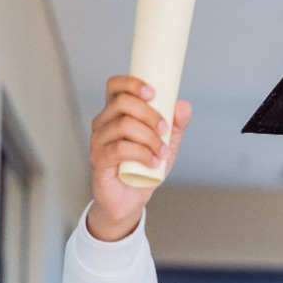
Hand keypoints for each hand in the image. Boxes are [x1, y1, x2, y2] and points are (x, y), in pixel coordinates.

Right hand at [86, 75, 192, 241]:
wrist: (130, 199)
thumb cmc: (144, 167)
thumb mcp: (166, 144)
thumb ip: (176, 125)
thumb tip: (184, 105)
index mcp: (116, 112)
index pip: (115, 86)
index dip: (132, 83)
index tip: (154, 94)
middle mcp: (103, 122)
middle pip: (122, 103)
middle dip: (150, 114)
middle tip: (165, 130)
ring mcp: (98, 140)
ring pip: (123, 125)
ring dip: (149, 138)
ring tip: (162, 152)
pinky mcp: (98, 159)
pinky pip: (119, 148)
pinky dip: (142, 154)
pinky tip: (153, 162)